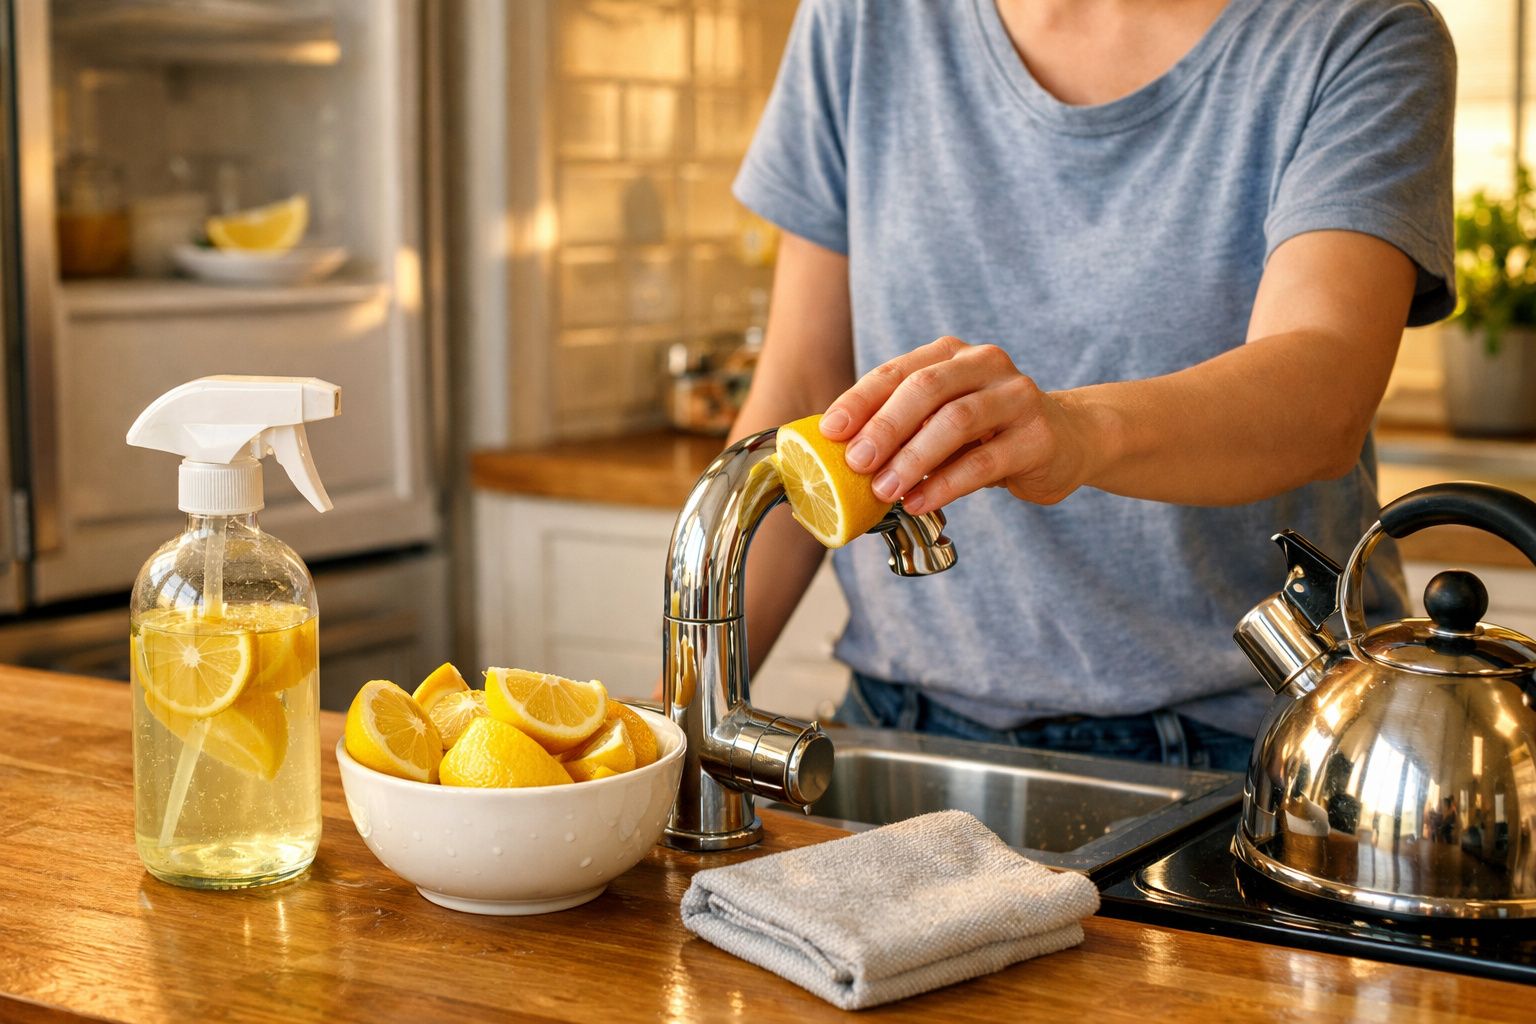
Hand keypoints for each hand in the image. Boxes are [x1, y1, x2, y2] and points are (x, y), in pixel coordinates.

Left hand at [819, 336, 1096, 513]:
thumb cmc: (990, 432)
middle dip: (885, 425)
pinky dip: (945, 484)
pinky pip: (984, 461)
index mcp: (952, 354)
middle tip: (856, 462)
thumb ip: (905, 427)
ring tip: (884, 490)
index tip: (830, 431)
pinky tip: (919, 502)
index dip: (860, 399)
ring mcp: (1017, 397)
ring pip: (957, 421)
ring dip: (913, 458)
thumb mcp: (945, 418)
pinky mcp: (1038, 436)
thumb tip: (838, 459)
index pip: (898, 370)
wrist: (1070, 439)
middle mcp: (985, 364)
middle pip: (926, 388)